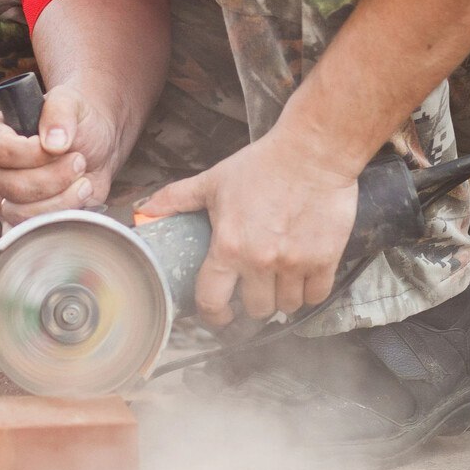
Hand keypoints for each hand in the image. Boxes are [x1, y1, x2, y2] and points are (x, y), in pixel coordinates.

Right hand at [0, 82, 124, 227]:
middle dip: (53, 178)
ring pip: (20, 212)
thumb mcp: (71, 103)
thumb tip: (54, 143)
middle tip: (79, 161)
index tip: (60, 147)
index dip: (30, 153)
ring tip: (84, 182)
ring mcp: (3, 197)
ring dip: (60, 200)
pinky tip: (75, 205)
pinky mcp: (20, 220)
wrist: (94, 147)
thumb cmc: (76, 121)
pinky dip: (56, 221)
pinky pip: (30, 231)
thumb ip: (59, 112)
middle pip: (10, 185)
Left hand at [139, 131, 357, 325]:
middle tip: (253, 289)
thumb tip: (144, 210)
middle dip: (252, 304)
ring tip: (278, 282)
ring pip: (287, 306)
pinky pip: (316, 296)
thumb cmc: (261, 166)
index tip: (219, 316)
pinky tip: (302, 277)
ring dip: (282, 299)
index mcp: (228, 247)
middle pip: (256, 309)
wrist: (312, 152)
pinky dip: (309, 292)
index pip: (212, 301)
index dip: (213, 316)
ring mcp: (295, 263)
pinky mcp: (325, 259)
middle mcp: (261, 261)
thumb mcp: (212, 181)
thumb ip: (176, 199)